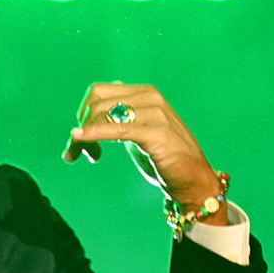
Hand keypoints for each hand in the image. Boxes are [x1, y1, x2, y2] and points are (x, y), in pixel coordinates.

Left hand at [63, 83, 225, 217]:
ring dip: (84, 138)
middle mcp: (150, 97)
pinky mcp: (157, 133)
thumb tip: (89, 116)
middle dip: (81, 126)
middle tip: (79, 152)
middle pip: (97, 102)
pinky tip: (79, 141)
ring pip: (103, 115)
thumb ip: (120, 120)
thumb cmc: (165, 159)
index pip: (99, 91)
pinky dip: (93, 134)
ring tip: (88, 156)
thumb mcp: (138, 133)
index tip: (81, 138)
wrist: (194, 181)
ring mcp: (155, 113)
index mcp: (144, 93)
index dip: (83, 113)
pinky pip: (116, 129)